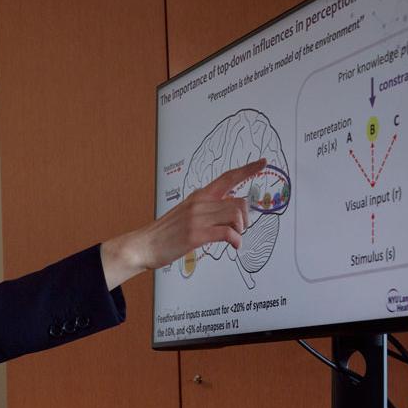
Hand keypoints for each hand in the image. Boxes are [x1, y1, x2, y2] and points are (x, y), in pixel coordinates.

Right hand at [100, 158, 263, 288]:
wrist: (144, 245)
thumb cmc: (165, 232)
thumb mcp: (186, 213)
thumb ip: (206, 209)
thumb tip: (228, 212)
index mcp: (198, 196)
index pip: (227, 177)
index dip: (247, 169)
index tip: (263, 162)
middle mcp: (199, 203)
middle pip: (238, 201)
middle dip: (246, 217)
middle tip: (241, 228)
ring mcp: (197, 218)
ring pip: (235, 215)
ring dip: (241, 229)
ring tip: (235, 237)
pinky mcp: (196, 234)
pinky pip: (228, 233)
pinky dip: (236, 240)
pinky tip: (234, 245)